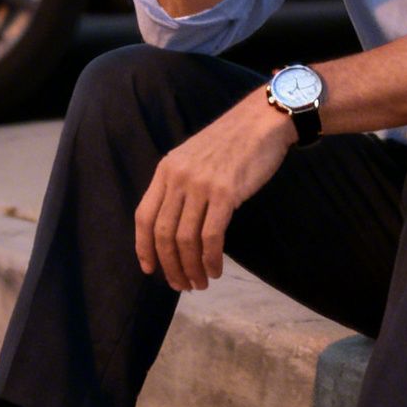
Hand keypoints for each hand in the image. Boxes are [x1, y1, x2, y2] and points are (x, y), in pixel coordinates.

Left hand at [135, 92, 293, 290]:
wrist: (262, 121)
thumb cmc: (232, 142)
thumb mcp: (193, 158)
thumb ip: (181, 185)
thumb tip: (175, 227)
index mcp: (166, 170)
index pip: (144, 216)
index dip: (144, 247)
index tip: (150, 270)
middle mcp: (178, 178)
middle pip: (163, 234)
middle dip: (170, 266)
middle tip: (182, 285)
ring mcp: (201, 185)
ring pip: (186, 239)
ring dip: (192, 268)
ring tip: (200, 283)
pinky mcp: (226, 193)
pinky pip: (211, 236)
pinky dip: (211, 259)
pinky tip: (216, 270)